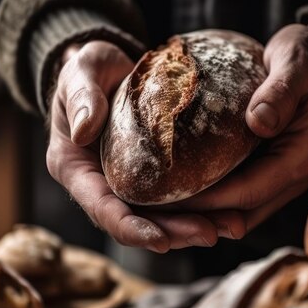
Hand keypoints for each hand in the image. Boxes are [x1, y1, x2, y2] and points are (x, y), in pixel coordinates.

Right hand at [46, 41, 244, 251]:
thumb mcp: (81, 72)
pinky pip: (174, 198)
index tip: (159, 239)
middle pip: (136, 221)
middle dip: (173, 233)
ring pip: (159, 216)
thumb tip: (84, 130)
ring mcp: (126, 182)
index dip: (129, 227)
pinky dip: (201, 207)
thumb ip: (82, 96)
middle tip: (211, 234)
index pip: (101, 207)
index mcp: (75, 167)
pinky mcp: (150, 177)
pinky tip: (232, 208)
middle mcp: (100, 184)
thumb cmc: (89, 68)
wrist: (110, 68)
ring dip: (193, 226)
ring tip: (232, 226)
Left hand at [179, 19, 307, 229]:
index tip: (167, 198)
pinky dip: (214, 200)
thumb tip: (258, 122)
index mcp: (302, 157)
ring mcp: (284, 179)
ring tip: (161, 207)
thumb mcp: (297, 63)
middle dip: (197, 216)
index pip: (248, 192)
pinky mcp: (272, 173)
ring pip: (240, 211)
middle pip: (241, 212)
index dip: (207, 200)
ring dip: (203, 214)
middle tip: (152, 211)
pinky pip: (241, 197)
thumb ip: (280, 91)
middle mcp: (295, 177)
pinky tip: (182, 190)